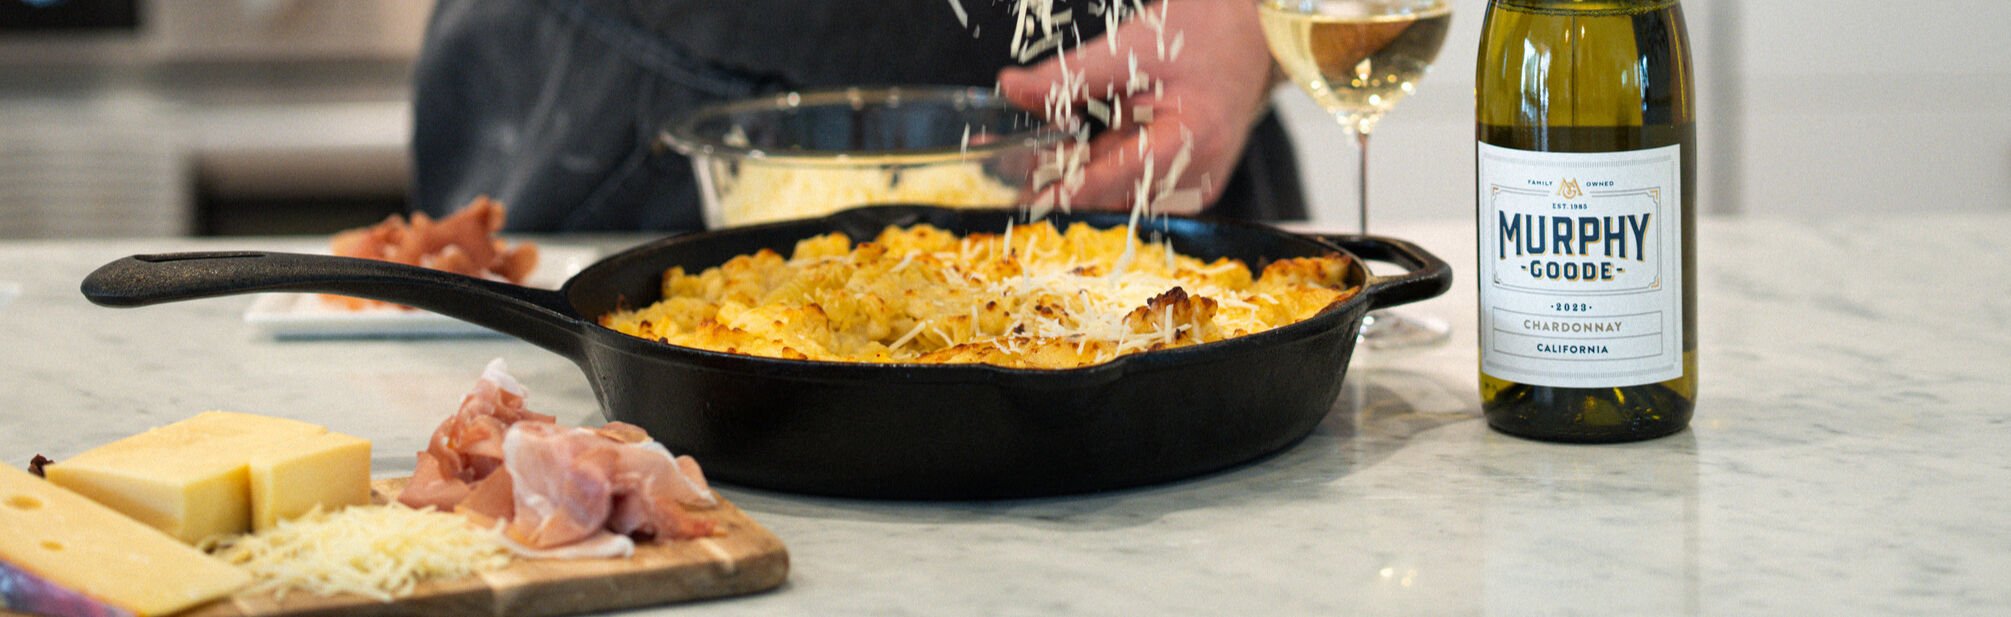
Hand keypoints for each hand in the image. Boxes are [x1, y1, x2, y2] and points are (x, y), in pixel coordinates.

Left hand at [998, 0, 1273, 213]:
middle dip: (1061, 185)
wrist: (1255, 31)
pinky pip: (1130, 180)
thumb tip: (1013, 87)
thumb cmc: (1208, 31)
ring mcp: (1193, 180)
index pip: (1115, 177)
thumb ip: (1070, 75)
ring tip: (1025, 165)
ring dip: (1075, 179)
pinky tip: (1061, 157)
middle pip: (1113, 194)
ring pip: (1118, 191)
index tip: (1025, 199)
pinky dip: (1097, 168)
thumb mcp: (1133, 47)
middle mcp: (1197, 173)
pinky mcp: (1184, 177)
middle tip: (1007, 179)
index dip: (1066, 191)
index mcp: (1191, 139)